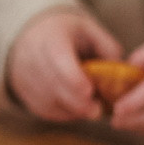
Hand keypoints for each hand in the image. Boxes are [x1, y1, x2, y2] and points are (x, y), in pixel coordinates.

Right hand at [5, 7, 122, 122]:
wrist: (32, 35)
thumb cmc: (67, 33)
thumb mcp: (89, 30)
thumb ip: (107, 47)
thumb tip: (120, 71)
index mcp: (51, 37)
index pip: (58, 59)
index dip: (73, 78)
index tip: (90, 91)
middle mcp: (32, 56)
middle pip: (53, 85)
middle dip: (77, 102)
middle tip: (98, 110)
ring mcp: (24, 76)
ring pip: (48, 101)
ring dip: (72, 110)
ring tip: (91, 109)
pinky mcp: (23, 92)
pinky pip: (44, 109)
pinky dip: (63, 113)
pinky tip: (77, 109)